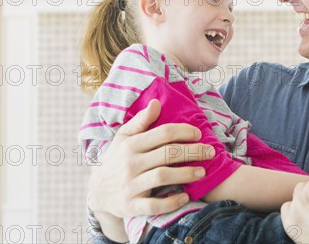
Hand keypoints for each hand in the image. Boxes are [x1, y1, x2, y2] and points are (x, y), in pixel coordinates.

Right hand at [89, 99, 214, 217]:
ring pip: (163, 177)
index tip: (199, 134)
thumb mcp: (123, 137)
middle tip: (210, 152)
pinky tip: (186, 196)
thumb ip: (141, 121)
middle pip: (167, 154)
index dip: (183, 131)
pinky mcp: (131, 206)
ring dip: (186, 174)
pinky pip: (154, 205)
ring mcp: (130, 186)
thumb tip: (156, 102)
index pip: (162, 133)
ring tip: (203, 172)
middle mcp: (130, 164)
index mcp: (130, 145)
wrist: (97, 191)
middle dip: (192, 152)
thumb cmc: (117, 159)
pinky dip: (171, 202)